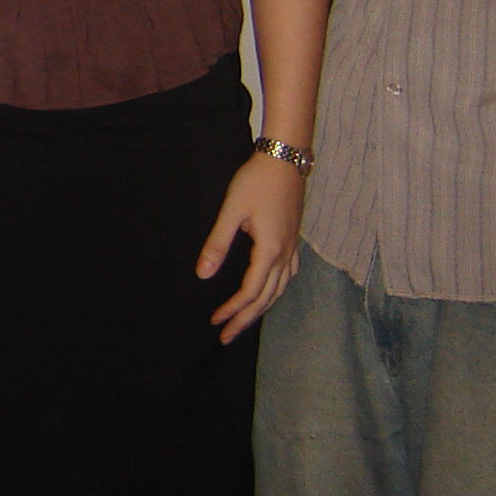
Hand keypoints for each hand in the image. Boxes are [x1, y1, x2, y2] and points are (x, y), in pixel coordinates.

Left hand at [199, 150, 305, 343]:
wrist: (285, 158)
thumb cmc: (256, 181)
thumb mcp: (232, 211)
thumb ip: (218, 243)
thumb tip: (202, 275)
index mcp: (270, 250)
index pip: (250, 291)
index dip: (233, 309)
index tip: (215, 322)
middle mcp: (286, 254)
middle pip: (267, 297)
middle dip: (246, 319)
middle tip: (226, 337)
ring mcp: (293, 247)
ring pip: (280, 289)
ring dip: (261, 308)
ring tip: (244, 321)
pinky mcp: (294, 239)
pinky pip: (287, 275)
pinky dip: (275, 291)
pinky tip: (269, 292)